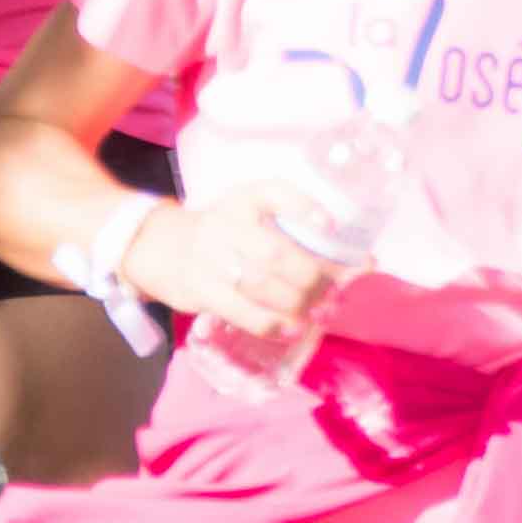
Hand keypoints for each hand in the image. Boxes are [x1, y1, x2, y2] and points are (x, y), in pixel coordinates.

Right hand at [135, 187, 350, 349]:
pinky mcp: (201, 290)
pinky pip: (241, 310)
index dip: (304, 208)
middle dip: (311, 277)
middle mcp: (225, 224)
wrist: (159, 247)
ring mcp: (210, 257)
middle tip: (332, 294)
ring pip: (260, 284)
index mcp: (243, 201)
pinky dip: (270, 323)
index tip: (330, 225)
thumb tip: (362, 265)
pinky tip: (290, 329)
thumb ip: (293, 233)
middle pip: (274, 252)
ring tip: (318, 313)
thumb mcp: (249, 217)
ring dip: (296, 303)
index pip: (274, 193)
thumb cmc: (221, 234)